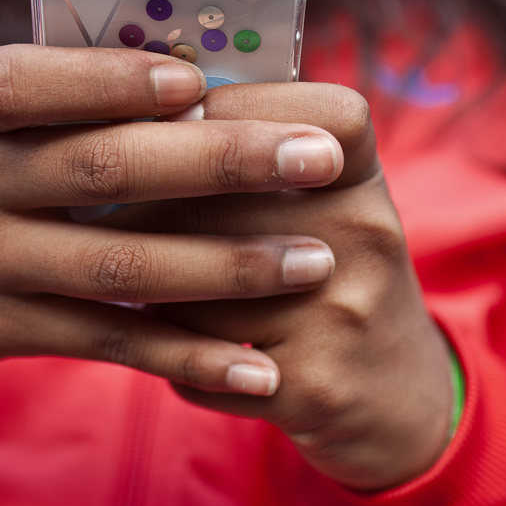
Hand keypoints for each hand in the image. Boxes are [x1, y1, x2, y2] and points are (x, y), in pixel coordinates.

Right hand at [0, 45, 345, 394]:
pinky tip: (255, 366)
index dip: (114, 79)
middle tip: (316, 156)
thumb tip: (186, 72)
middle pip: (106, 170)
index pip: (32, 82)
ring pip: (121, 267)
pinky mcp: (5, 330)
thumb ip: (50, 92)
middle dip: (222, 161)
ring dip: (226, 266)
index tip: (199, 77)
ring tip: (314, 258)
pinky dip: (186, 355)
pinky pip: (109, 344)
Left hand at [110, 82, 453, 490]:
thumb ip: (260, 156)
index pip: (315, 115)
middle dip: (148, 208)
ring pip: (195, 285)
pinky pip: (197, 361)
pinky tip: (171, 354)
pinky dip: (170, 359)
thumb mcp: (329, 205)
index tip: (176, 117)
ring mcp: (342, 313)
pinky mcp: (312, 385)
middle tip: (104, 212)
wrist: (400, 397)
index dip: (240, 107)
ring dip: (150, 290)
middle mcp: (366, 236)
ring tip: (137, 286)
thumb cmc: (333, 278)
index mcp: (365, 180)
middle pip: (225, 199)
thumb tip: (145, 113)